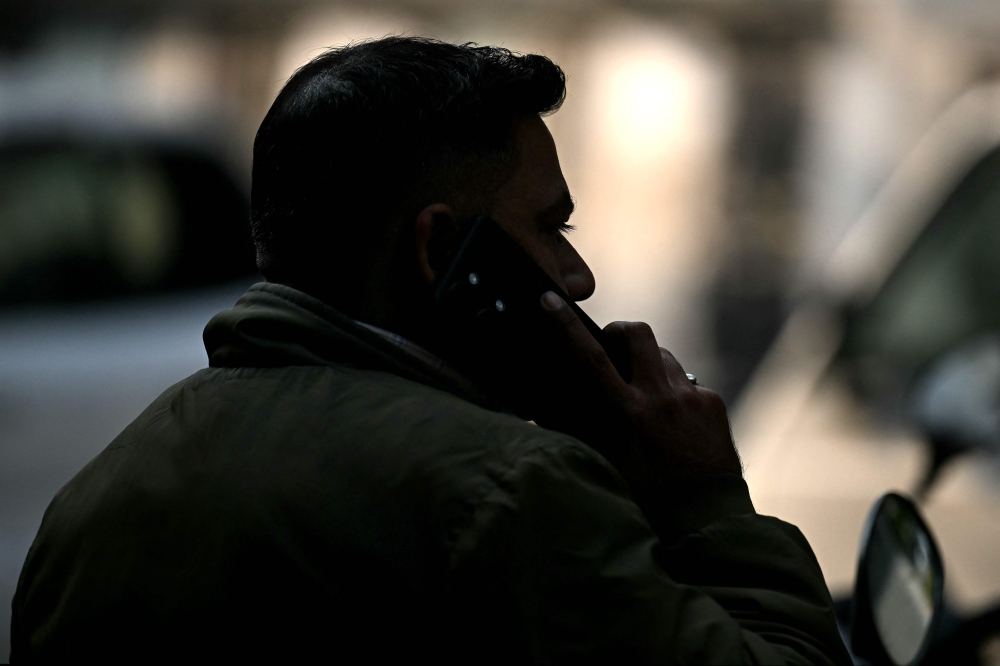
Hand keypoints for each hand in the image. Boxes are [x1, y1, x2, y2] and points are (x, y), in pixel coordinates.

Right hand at [539, 291, 741, 479]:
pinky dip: (673, 391)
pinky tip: (673, 420)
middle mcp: (661, 397)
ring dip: (648, 364)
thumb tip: (547, 408)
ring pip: (663, 355)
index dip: (567, 326)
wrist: (708, 516)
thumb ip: (585, 428)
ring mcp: (691, 396)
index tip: (550, 299)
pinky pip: (686, 381)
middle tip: (612, 344)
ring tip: (644, 394)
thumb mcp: (610, 462)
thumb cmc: (650, 497)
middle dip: (620, 331)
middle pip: (637, 334)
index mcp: (629, 413)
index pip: (592, 358)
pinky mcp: (713, 401)